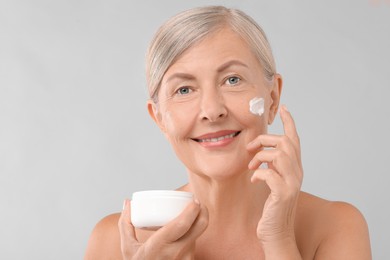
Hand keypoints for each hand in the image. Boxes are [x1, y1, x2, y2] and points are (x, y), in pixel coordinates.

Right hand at [118, 199, 207, 259]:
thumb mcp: (127, 248)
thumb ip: (125, 224)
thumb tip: (127, 202)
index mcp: (159, 246)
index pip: (182, 224)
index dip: (192, 210)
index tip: (194, 200)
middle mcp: (176, 253)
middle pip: (200, 227)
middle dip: (203, 212)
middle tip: (197, 203)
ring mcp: (185, 259)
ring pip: (198, 235)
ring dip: (196, 223)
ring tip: (190, 214)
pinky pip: (194, 245)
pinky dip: (192, 235)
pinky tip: (187, 230)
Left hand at [247, 105, 302, 244]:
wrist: (276, 232)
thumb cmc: (272, 207)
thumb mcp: (273, 182)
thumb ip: (272, 167)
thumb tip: (261, 152)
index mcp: (295, 168)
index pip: (295, 140)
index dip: (290, 123)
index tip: (284, 108)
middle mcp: (297, 173)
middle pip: (286, 143)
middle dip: (265, 140)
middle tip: (250, 149)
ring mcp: (292, 184)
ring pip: (279, 155)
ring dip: (260, 157)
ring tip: (251, 166)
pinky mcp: (282, 195)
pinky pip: (270, 174)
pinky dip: (258, 173)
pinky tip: (254, 179)